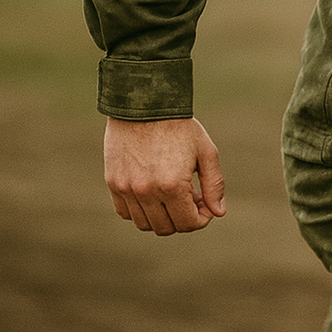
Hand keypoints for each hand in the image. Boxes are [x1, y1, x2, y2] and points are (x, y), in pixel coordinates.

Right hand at [104, 116, 225, 234]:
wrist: (145, 103)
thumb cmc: (179, 126)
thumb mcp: (205, 152)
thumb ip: (214, 185)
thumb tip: (218, 213)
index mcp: (173, 185)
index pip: (187, 224)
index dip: (201, 219)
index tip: (205, 205)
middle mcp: (147, 191)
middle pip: (166, 228)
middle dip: (183, 218)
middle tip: (191, 198)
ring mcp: (126, 188)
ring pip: (144, 223)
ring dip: (161, 216)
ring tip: (172, 194)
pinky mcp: (113, 182)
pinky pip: (124, 211)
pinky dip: (139, 210)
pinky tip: (152, 193)